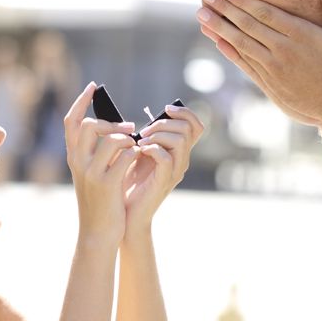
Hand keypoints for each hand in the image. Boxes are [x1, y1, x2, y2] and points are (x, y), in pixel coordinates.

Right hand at [64, 82, 138, 247]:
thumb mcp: (91, 174)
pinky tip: (142, 158)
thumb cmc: (100, 202)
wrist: (97, 233)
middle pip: (89, 125)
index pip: (71, 122)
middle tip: (130, 128)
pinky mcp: (107, 184)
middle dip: (111, 123)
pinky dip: (137, 153)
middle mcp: (78, 162)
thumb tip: (116, 128)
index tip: (93, 86)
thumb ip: (97, 153)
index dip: (81, 101)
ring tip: (137, 147)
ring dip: (129, 139)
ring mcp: (91, 173)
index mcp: (73, 157)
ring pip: (112, 139)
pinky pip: (127, 156)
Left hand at [122, 104, 203, 238]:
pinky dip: (152, 149)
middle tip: (143, 131)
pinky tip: (139, 151)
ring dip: (157, 135)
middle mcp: (182, 160)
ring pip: (179, 140)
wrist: (125, 210)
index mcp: (179, 152)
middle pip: (187, 129)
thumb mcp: (140, 152)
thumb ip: (149, 137)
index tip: (165, 109)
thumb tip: (147, 118)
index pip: (196, 126)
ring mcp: (175, 171)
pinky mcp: (164, 181)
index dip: (185, 112)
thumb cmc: (129, 180)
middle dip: (163, 123)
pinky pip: (166, 158)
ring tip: (140, 141)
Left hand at [195, 0, 321, 126]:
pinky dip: (230, 52)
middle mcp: (283, 50)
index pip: (266, 13)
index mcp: (301, 34)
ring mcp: (274, 68)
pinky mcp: (270, 83)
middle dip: (225, 9)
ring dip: (220, 29)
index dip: (244, 1)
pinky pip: (245, 64)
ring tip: (202, 15)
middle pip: (248, 26)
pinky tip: (217, 40)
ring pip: (241, 44)